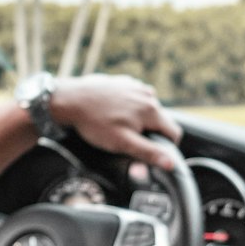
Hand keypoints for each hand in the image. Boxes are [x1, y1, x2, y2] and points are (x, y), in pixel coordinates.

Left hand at [48, 73, 182, 170]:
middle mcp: (147, 94)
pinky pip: (134, 97)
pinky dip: (128, 105)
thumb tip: (171, 163)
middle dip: (150, 131)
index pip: (174, 132)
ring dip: (139, 117)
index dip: (166, 146)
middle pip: (160, 119)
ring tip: (118, 125)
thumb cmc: (95, 123)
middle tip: (129, 139)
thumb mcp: (123, 143)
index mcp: (151, 110)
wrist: (71, 100)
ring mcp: (135, 86)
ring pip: (147, 107)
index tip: (151, 151)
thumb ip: (149, 152)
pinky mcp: (123, 82)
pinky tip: (112, 111)